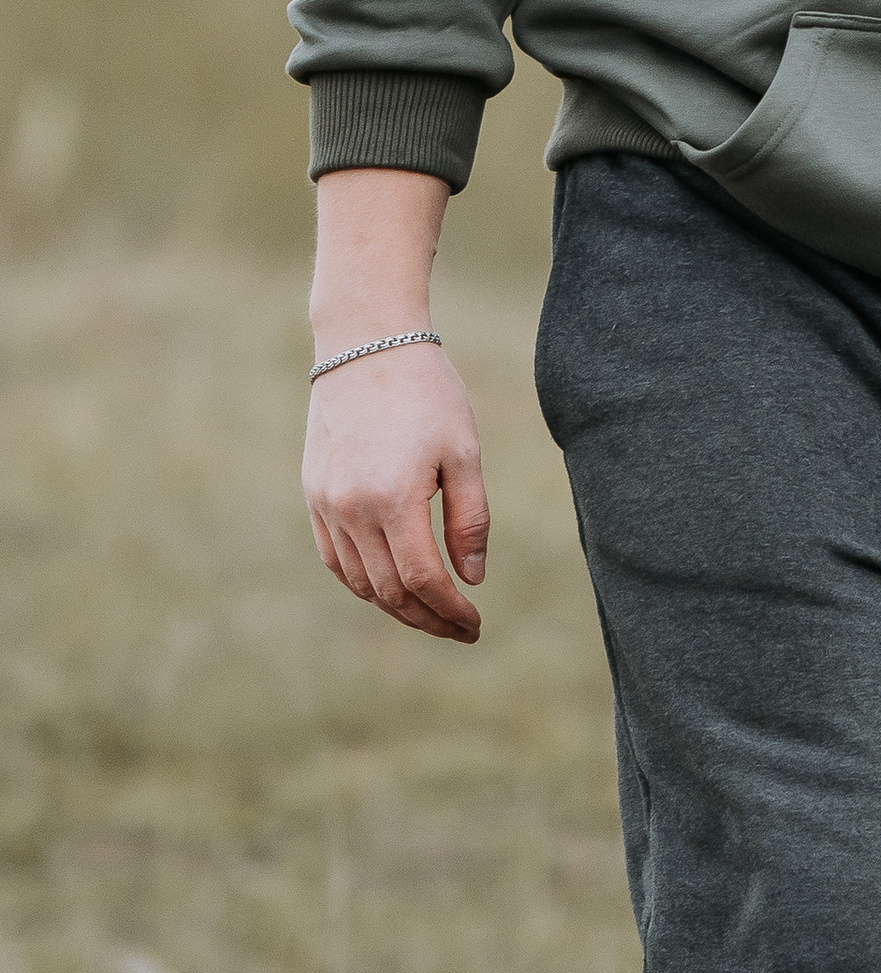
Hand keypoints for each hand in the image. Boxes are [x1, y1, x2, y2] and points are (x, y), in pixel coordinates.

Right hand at [303, 342, 488, 641]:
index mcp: (393, 499)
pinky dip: (362, 582)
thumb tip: (471, 578)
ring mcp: (326, 503)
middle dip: (426, 618)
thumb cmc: (427, 393)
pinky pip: (334, 557)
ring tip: (431, 612)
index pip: (422, 581)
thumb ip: (469, 519)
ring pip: (358, 581)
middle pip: (388, 591)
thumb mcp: (464, 452)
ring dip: (395, 606)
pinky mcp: (313, 494)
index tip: (475, 625)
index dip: (450, 611)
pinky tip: (390, 587)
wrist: (366, 344)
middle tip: (459, 629)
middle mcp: (351, 508)